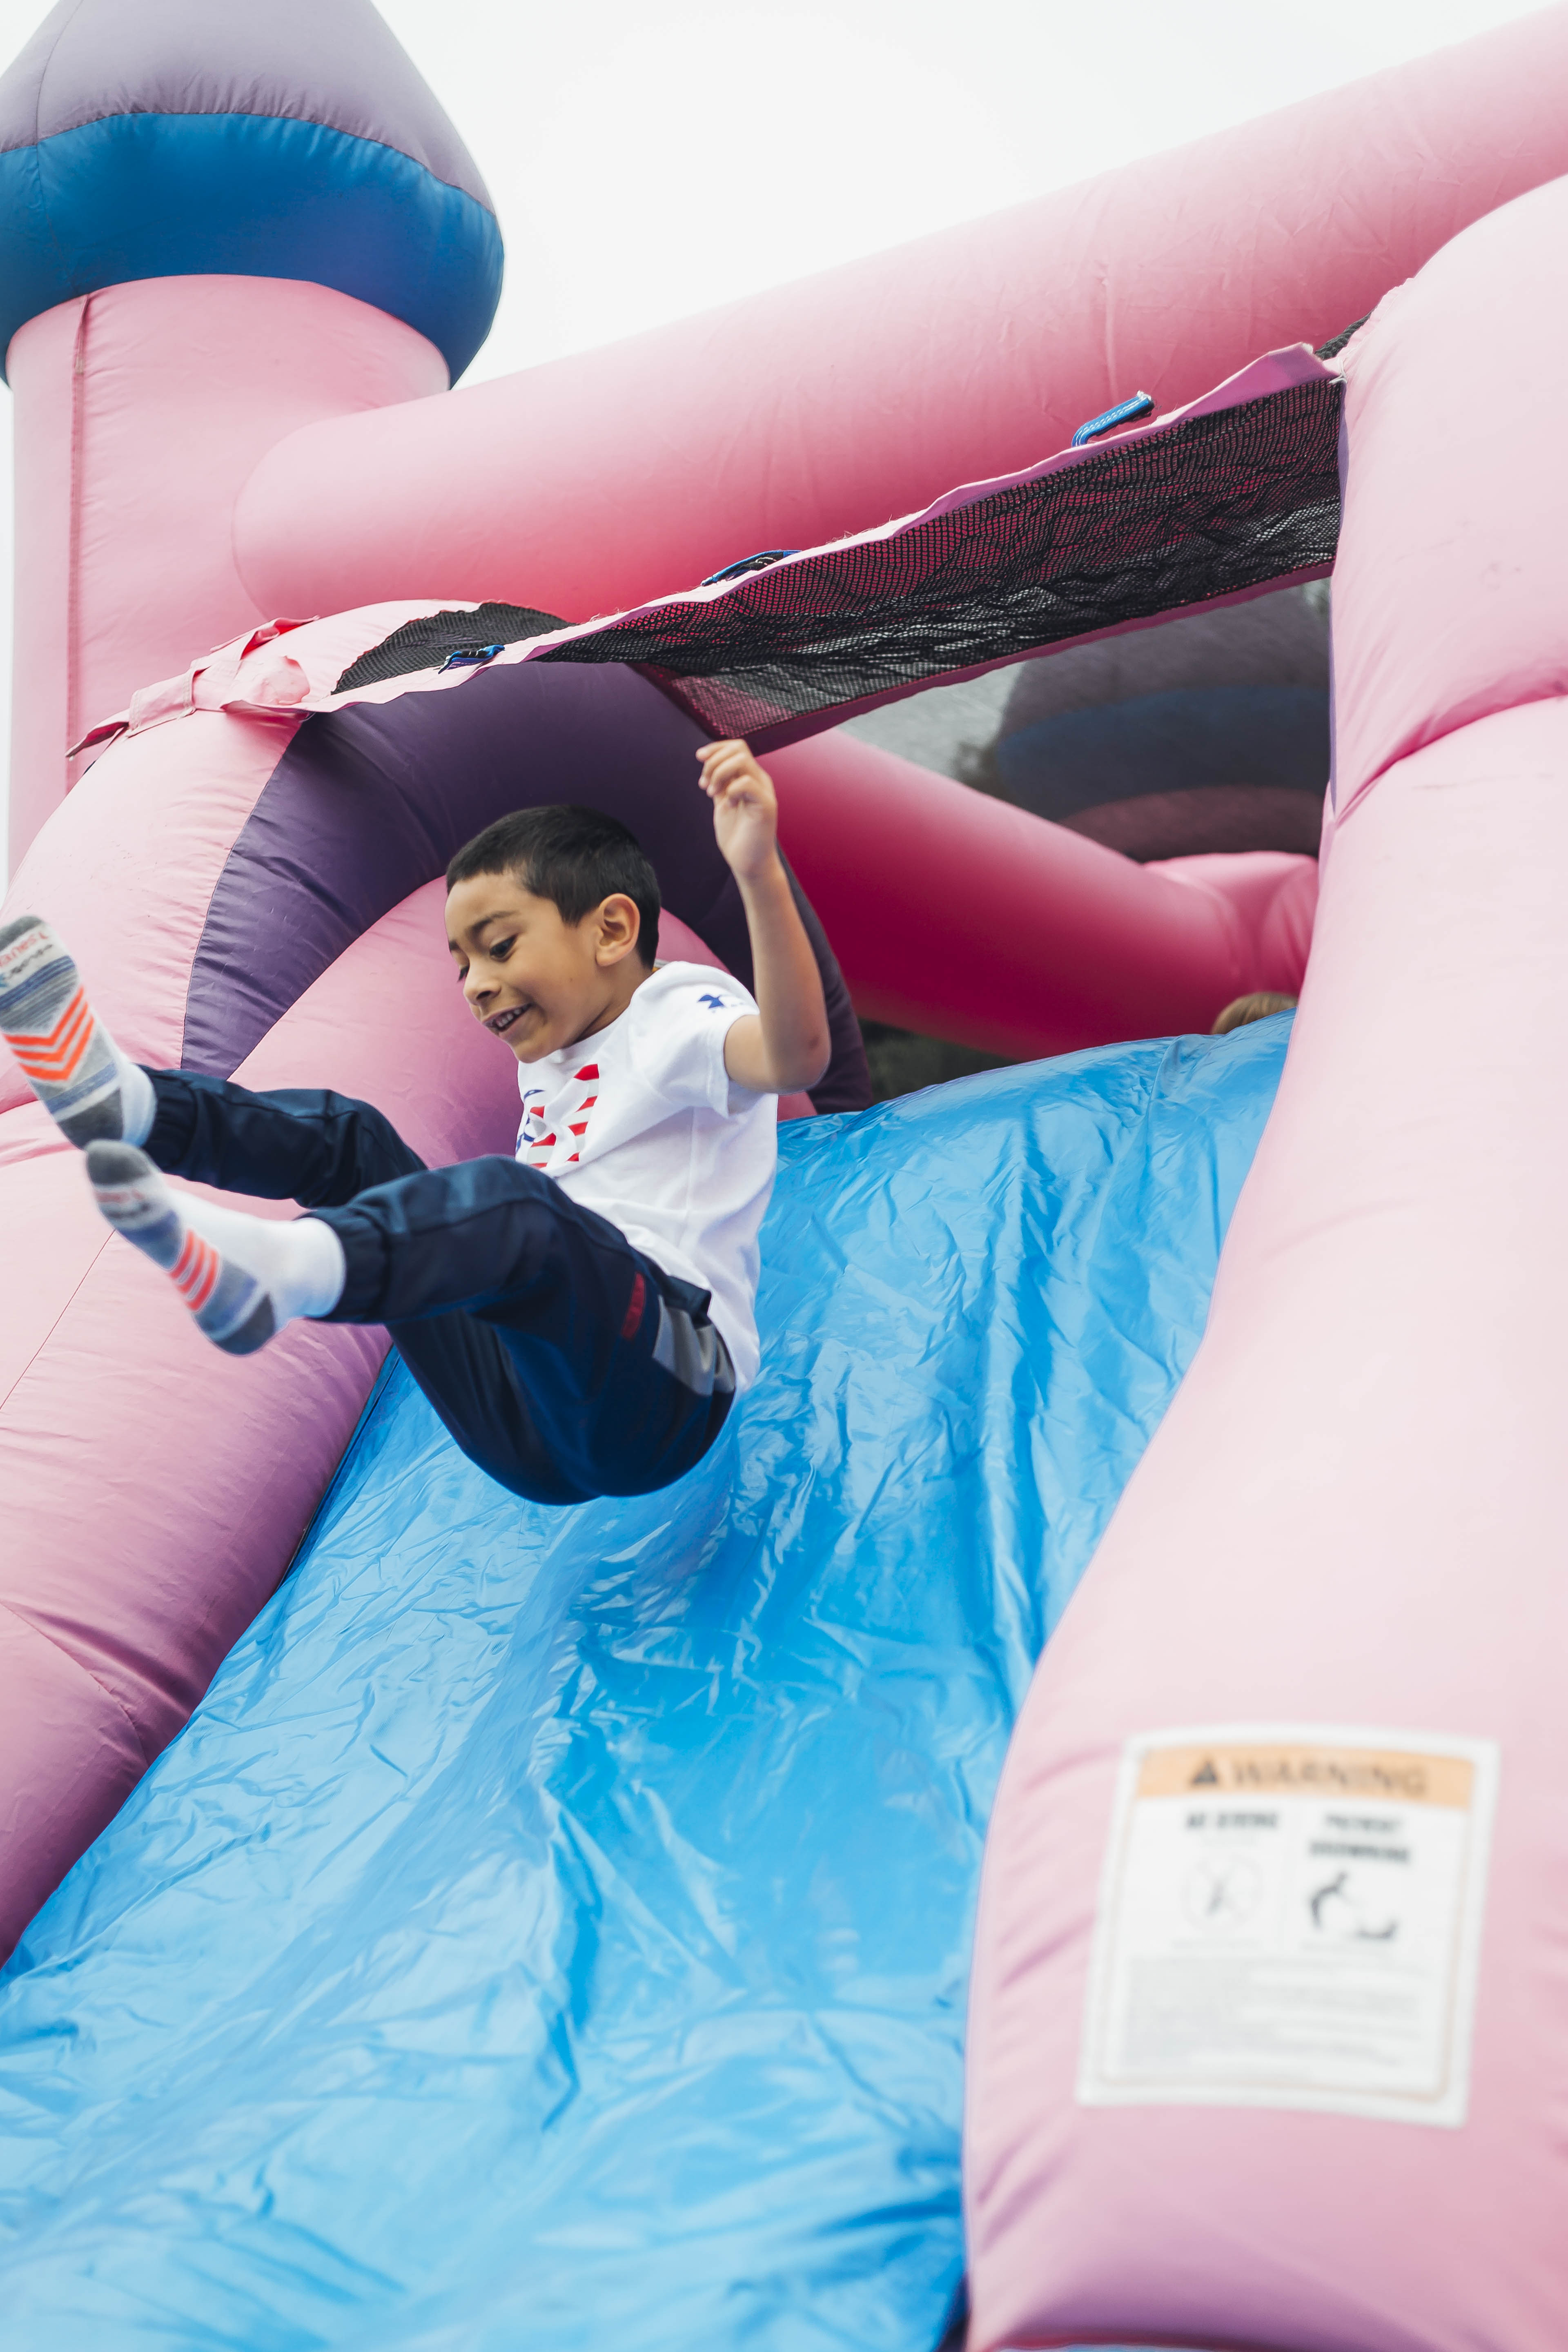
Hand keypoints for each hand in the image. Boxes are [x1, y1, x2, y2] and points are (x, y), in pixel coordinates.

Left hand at [697, 739, 779, 884]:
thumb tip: (707, 762)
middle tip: (705, 785)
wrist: (748, 862)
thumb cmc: (736, 835)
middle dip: (714, 762)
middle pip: (738, 749)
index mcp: (749, 777)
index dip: (715, 748)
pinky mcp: (766, 806)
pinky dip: (731, 790)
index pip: (736, 747)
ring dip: (720, 773)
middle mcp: (759, 780)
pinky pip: (747, 783)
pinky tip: (728, 805)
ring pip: (742, 761)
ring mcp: (764, 792)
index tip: (698, 757)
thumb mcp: (722, 801)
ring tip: (712, 793)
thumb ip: (719, 782)